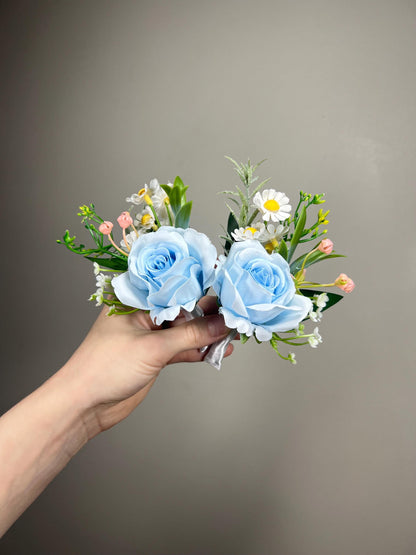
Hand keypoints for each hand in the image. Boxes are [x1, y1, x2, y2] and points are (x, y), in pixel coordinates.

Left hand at [60, 296, 231, 437]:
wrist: (85, 405)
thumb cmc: (105, 367)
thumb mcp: (153, 347)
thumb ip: (191, 334)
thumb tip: (222, 323)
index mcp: (134, 298)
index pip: (174, 285)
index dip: (201, 287)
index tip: (228, 290)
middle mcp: (142, 312)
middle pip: (182, 308)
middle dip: (208, 313)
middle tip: (236, 314)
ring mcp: (149, 335)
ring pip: (184, 330)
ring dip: (207, 334)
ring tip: (233, 334)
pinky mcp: (154, 355)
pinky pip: (182, 348)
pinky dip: (199, 350)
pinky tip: (218, 351)